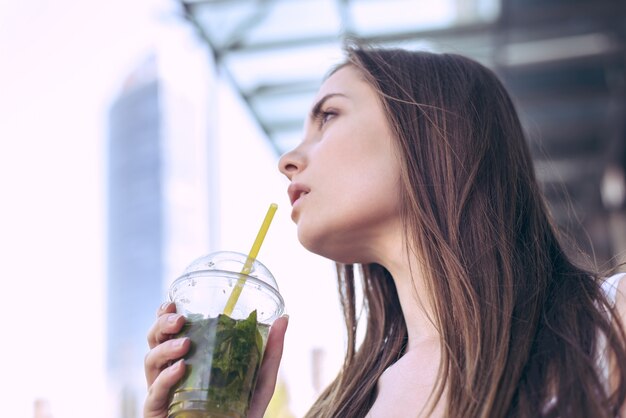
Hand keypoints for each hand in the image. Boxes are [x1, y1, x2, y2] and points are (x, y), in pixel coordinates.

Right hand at [143, 302, 288, 417]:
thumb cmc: (242, 412)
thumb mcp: (259, 381)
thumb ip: (270, 352)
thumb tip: (284, 319)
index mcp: (188, 357)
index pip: (169, 329)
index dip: (165, 313)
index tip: (175, 304)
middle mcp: (170, 370)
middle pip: (154, 339)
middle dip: (162, 324)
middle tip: (179, 319)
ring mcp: (162, 391)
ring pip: (150, 361)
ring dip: (165, 348)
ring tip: (186, 344)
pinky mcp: (158, 411)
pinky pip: (155, 392)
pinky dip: (166, 378)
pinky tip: (180, 369)